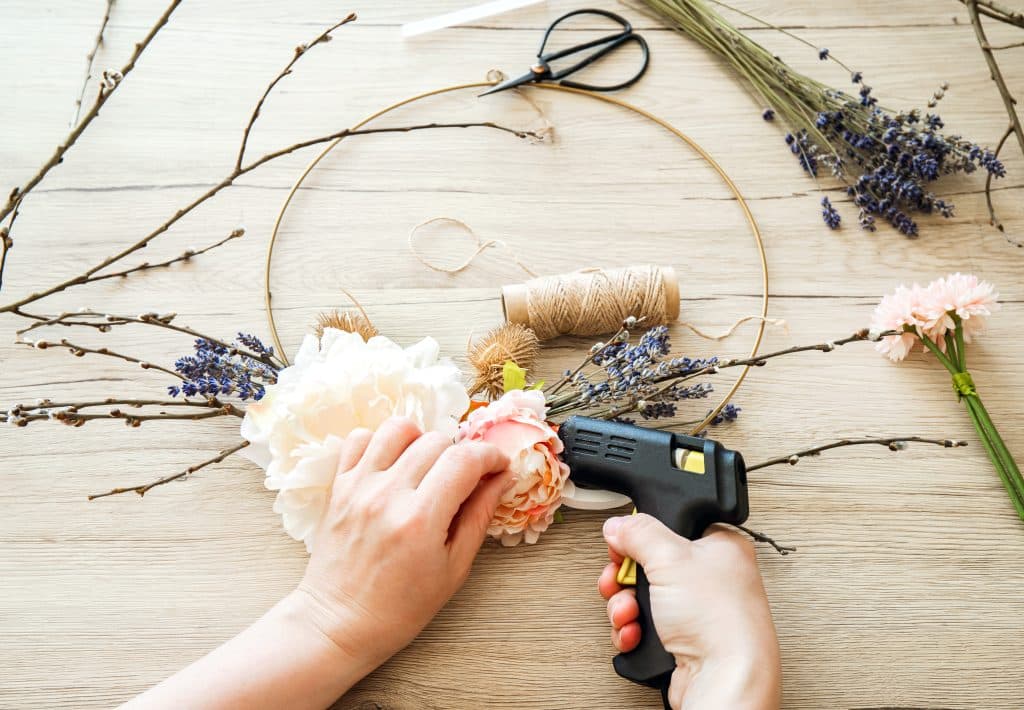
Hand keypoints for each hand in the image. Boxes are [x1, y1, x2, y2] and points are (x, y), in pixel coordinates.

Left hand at [296, 416, 513, 672]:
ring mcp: (358, 487)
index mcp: (421, 520)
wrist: (339, 622)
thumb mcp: (454, 569)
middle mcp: (388, 495)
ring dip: (421, 440)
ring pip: (398, 429)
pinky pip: (359, 438)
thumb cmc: (400, 607)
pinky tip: (393, 464)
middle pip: (436, 440)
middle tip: (463, 478)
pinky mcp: (338, 486)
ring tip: (426, 466)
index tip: (498, 467)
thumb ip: (479, 517)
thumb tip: (502, 478)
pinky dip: (380, 442)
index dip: (490, 456)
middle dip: (460, 453)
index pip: (465, 459)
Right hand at [599, 515, 780, 709]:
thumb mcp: (671, 558)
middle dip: (625, 578)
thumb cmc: (721, 620)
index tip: (624, 544)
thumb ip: (640, 533)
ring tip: (630, 613)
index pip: (671, 527)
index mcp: (719, 547)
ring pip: (642, 598)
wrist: (724, 680)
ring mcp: (695, 612)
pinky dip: (633, 631)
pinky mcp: (681, 640)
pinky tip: (636, 633)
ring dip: (625, 607)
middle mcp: (710, 578)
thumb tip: (620, 525)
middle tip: (621, 580)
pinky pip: (643, 626)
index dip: (643, 536)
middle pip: (649, 564)